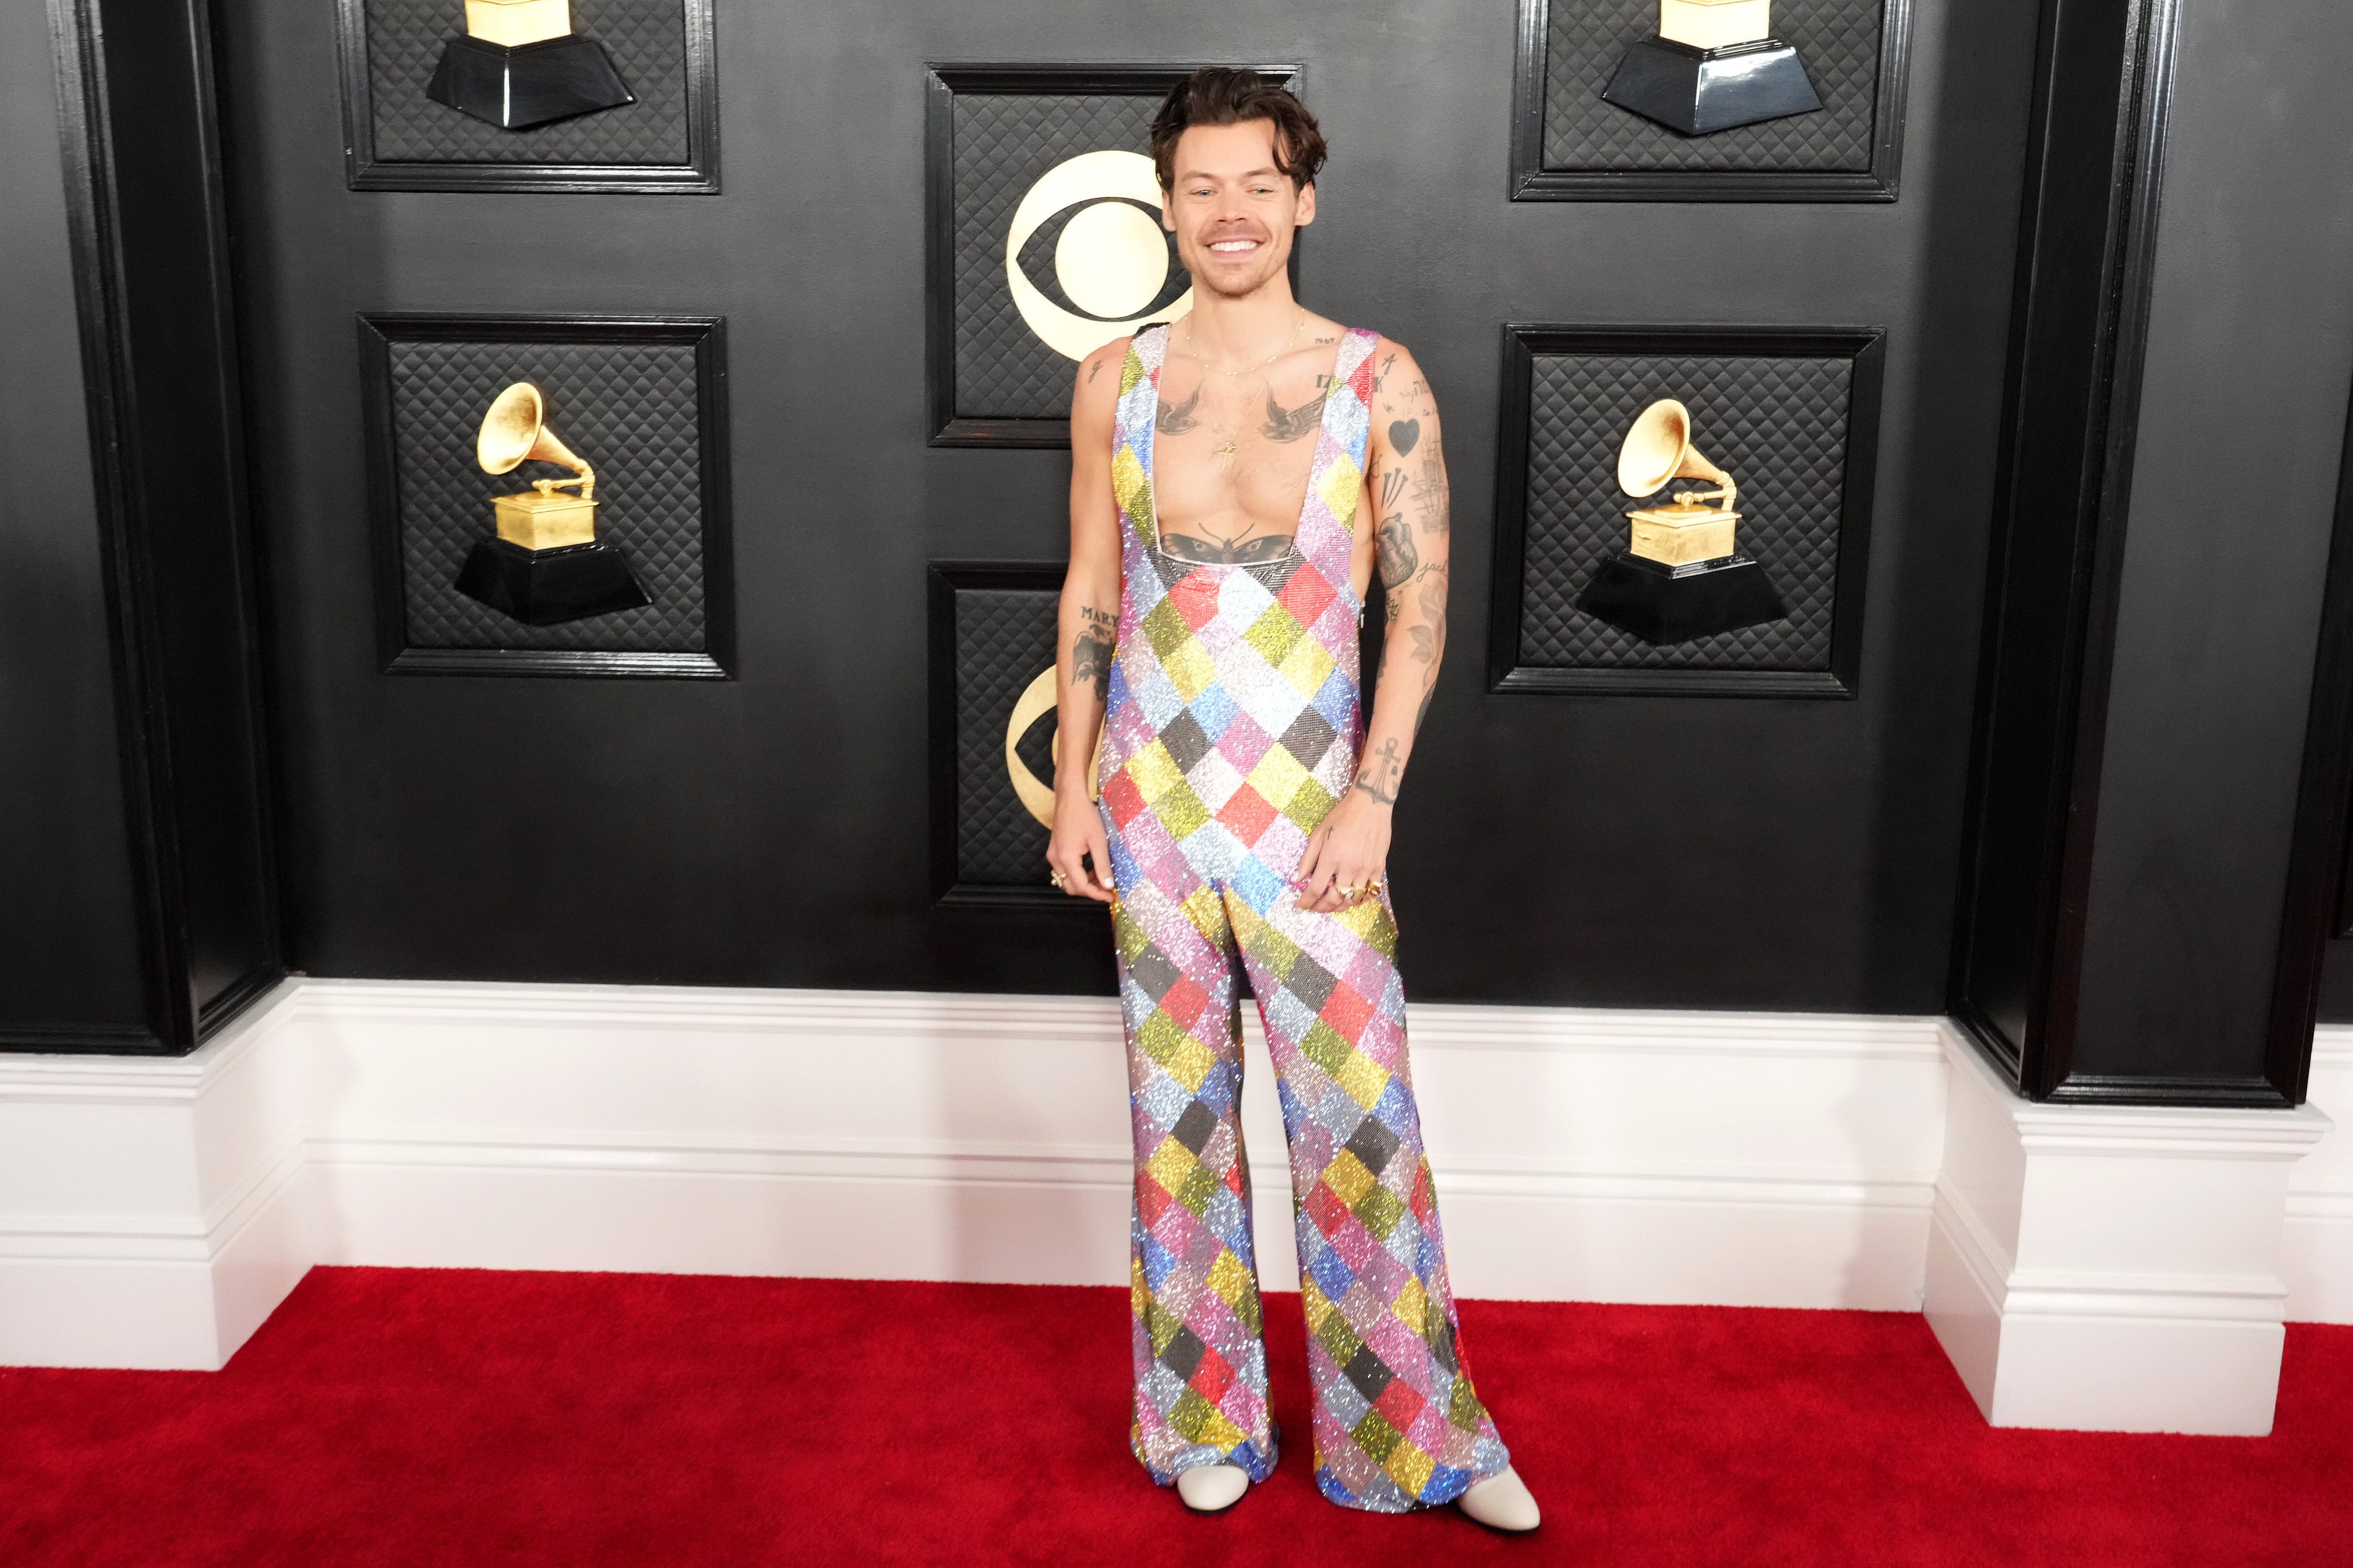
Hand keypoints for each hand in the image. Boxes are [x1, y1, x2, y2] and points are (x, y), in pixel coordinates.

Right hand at [1047, 793, 1116, 902]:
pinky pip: (1064, 871)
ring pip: (1066, 881)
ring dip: (1083, 884)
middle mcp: (1056, 860)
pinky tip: (1090, 869)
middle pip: (1071, 888)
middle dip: (1090, 891)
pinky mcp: (1054, 851)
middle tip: (1107, 888)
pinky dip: (1077, 875)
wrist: (1070, 797)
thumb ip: (1103, 865)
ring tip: (1101, 879)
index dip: (1097, 894)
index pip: (1081, 887)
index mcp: (1066, 858)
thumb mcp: (1098, 841)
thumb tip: (1108, 886)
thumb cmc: (1085, 815)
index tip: (1111, 896)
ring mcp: (1053, 856)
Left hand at [1293, 789, 1390, 913]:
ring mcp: (1366, 868)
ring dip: (1339, 906)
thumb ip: (1307, 859)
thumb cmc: (1342, 817)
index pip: (1316, 888)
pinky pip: (1370, 892)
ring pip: (1353, 899)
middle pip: (1334, 899)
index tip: (1300, 906)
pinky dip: (1359, 899)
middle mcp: (1349, 866)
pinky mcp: (1379, 867)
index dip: (1306, 901)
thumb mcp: (1318, 834)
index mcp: (1331, 857)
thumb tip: (1296, 878)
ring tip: (1331, 904)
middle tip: (1314, 907)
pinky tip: (1351, 897)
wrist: (1370, 804)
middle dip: (1321, 907)